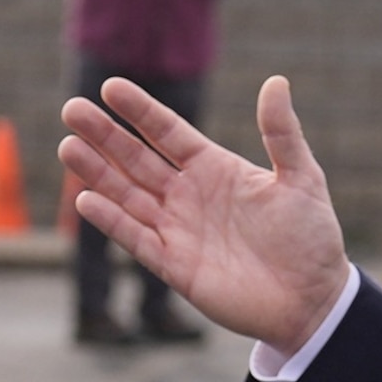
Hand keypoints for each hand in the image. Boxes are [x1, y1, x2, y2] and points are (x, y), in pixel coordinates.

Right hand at [60, 74, 351, 351]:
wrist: (312, 299)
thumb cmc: (311, 238)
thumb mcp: (302, 178)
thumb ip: (282, 134)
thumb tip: (276, 82)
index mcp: (215, 168)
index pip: (168, 132)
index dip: (140, 111)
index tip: (111, 87)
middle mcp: (188, 195)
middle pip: (137, 159)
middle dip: (105, 135)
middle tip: (72, 109)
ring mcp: (178, 230)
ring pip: (127, 195)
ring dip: (98, 172)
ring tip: (68, 146)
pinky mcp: (174, 266)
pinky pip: (136, 239)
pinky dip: (112, 221)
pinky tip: (87, 199)